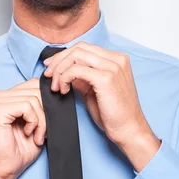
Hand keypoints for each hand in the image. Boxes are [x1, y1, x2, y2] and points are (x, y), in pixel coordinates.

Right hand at [0, 78, 45, 178]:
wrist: (7, 168)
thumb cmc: (21, 148)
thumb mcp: (36, 120)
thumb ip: (40, 102)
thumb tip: (56, 88)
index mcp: (5, 95)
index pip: (34, 84)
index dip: (46, 101)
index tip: (46, 122)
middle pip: (36, 90)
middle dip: (45, 113)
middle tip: (41, 133)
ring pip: (33, 99)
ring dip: (40, 121)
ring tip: (35, 135)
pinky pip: (26, 106)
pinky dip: (33, 121)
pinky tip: (28, 133)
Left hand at [42, 41, 159, 162]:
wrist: (130, 131)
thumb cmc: (114, 114)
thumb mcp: (95, 90)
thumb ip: (82, 77)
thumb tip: (64, 71)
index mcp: (117, 59)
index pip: (84, 48)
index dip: (64, 55)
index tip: (51, 66)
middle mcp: (117, 59)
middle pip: (79, 48)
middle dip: (58, 60)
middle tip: (48, 75)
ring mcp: (113, 67)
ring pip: (75, 55)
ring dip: (60, 70)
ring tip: (56, 86)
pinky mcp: (106, 78)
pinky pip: (76, 70)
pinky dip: (64, 78)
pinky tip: (63, 90)